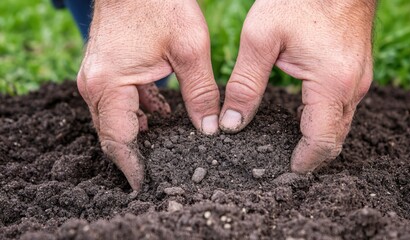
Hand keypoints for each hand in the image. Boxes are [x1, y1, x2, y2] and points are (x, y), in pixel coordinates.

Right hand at [77, 0, 219, 189]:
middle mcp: (95, 86)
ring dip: (138, 135)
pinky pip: (117, 103)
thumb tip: (211, 129)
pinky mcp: (104, 70)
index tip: (146, 185)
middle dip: (135, 156)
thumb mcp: (189, 49)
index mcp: (110, 84)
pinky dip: (137, 114)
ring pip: (114, 120)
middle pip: (112, 135)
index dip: (132, 167)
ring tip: (166, 147)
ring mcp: (96, 77)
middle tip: (161, 170)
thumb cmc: (159, 3)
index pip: (118, 141)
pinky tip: (161, 114)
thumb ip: (201, 93)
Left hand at [220, 0, 374, 171]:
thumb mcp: (261, 39)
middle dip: (312, 156)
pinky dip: (323, 120)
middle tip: (285, 164)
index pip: (321, 141)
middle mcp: (351, 87)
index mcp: (331, 84)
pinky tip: (302, 119)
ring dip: (317, 139)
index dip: (304, 162)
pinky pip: (341, 107)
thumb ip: (245, 85)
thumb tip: (231, 122)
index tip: (285, 172)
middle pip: (334, 138)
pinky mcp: (354, 71)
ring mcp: (357, 79)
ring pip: (340, 125)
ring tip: (290, 146)